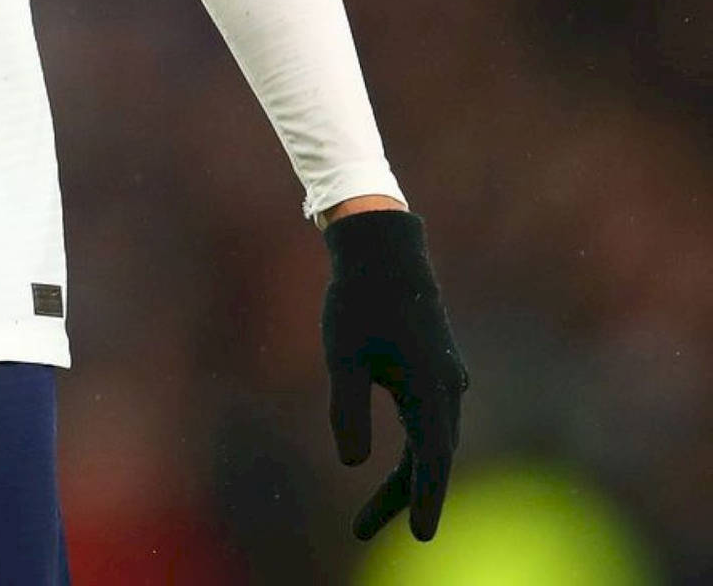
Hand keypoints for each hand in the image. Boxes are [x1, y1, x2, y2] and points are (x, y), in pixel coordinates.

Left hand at [321, 209, 468, 541]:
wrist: (384, 251)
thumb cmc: (358, 299)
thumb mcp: (343, 354)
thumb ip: (347, 408)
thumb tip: (351, 463)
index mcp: (429, 388)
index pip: (431, 461)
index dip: (427, 502)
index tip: (424, 539)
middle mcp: (446, 389)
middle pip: (430, 459)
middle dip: (402, 500)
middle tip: (361, 531)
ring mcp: (445, 379)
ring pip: (432, 443)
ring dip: (408, 478)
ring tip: (371, 513)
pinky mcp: (437, 371)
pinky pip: (431, 424)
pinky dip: (416, 452)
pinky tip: (402, 469)